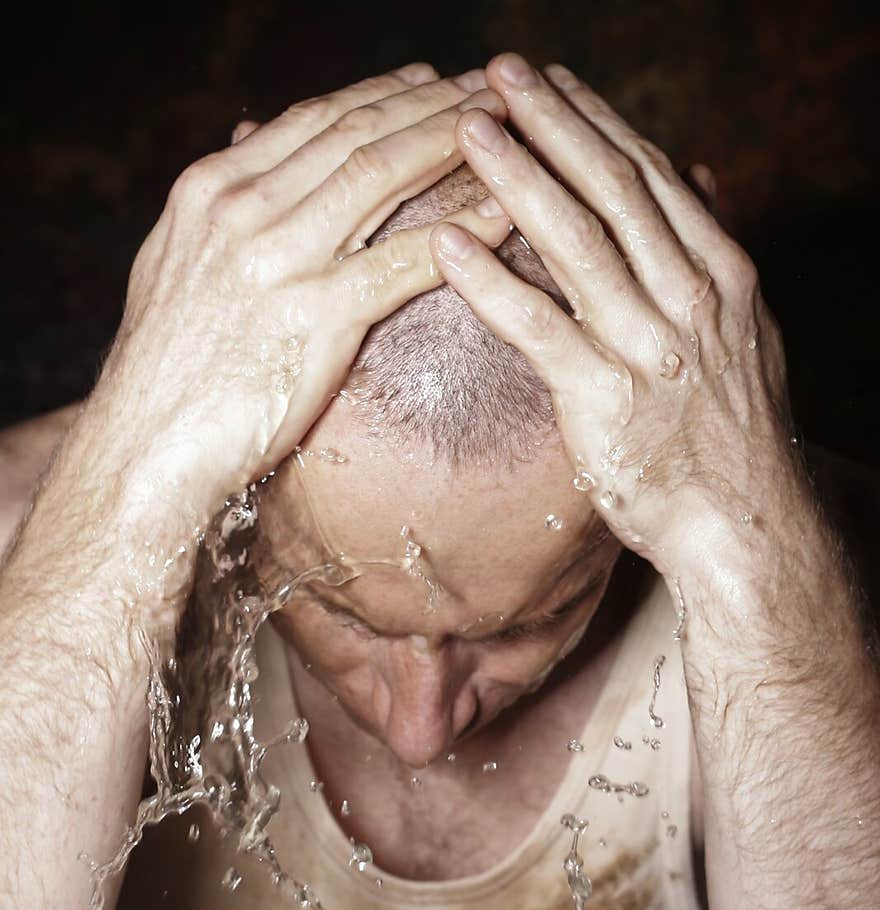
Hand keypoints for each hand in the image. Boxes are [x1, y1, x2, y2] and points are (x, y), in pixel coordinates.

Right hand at [91, 66, 510, 528]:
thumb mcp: (175, 268)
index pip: (311, 120)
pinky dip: (459, 232)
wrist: (144, 447)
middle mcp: (243, 209)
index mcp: (211, 189)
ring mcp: (278, 261)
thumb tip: (243, 148)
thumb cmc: (165, 372)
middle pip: (355, 133)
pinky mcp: (314, 319)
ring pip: (382, 176)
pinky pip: (403, 262)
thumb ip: (218, 211)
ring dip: (453, 144)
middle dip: (432, 104)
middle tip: (490, 88)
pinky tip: (503, 215)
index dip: (380, 94)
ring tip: (510, 130)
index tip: (428, 82)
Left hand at [431, 54, 802, 583]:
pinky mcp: (603, 400)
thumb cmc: (730, 434)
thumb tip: (695, 175)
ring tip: (466, 129)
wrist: (743, 523)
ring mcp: (647, 346)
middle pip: (612, 189)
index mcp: (720, 273)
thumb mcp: (742, 332)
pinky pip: (537, 328)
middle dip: (552, 123)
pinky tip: (445, 245)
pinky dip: (490, 282)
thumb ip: (708, 251)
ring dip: (516, 177)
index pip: (650, 176)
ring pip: (576, 241)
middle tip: (498, 73)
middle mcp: (689, 296)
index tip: (551, 80)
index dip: (595, 121)